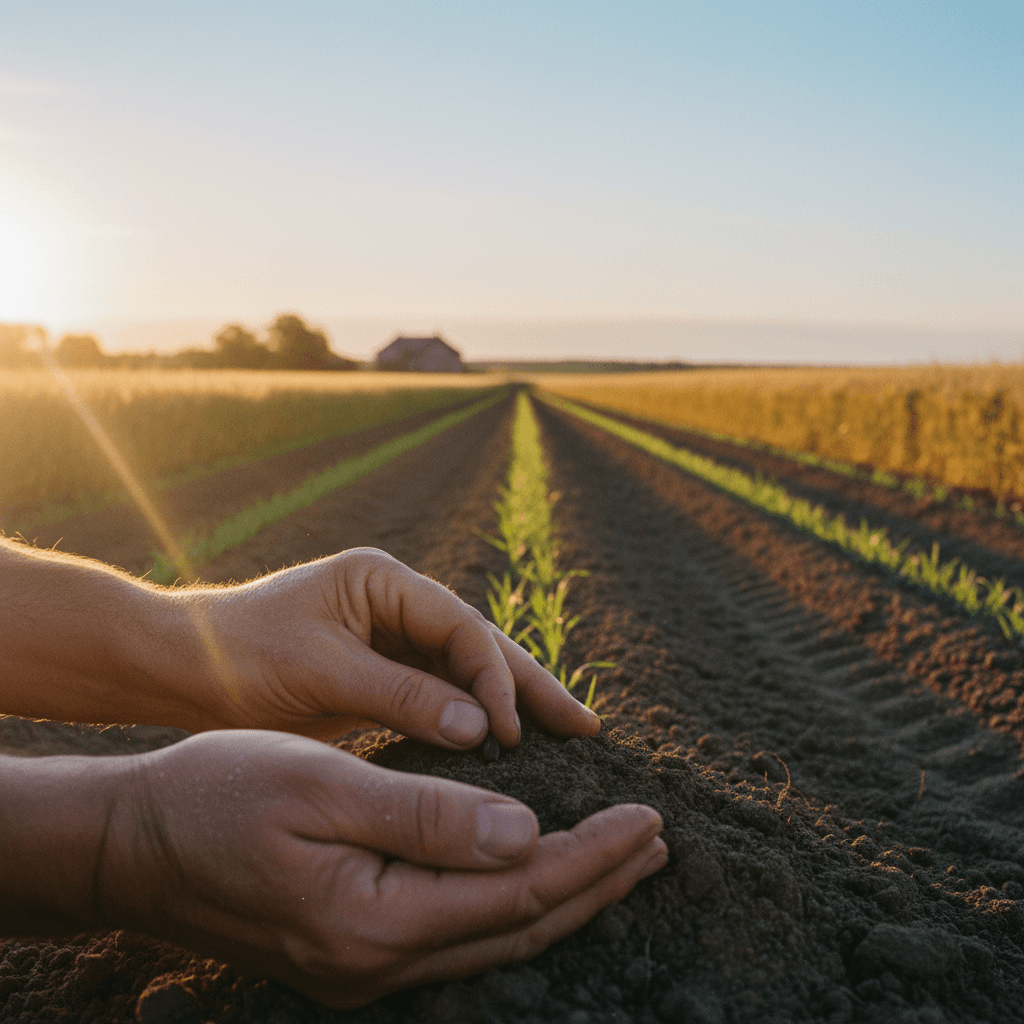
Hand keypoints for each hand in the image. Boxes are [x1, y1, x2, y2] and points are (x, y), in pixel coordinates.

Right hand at [105, 731, 667, 1008]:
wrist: (136, 842)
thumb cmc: (221, 794)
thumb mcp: (323, 787)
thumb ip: (426, 814)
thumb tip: (526, 834)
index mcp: (375, 919)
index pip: (519, 889)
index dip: (592, 854)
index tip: (648, 816)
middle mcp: (377, 962)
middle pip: (518, 924)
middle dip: (597, 882)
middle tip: (656, 841)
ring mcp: (363, 967)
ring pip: (493, 937)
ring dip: (563, 896)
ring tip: (617, 862)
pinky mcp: (351, 952)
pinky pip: (458, 934)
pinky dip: (511, 903)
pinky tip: (532, 878)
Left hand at [180, 547, 597, 747]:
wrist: (182, 668)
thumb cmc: (241, 656)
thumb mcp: (322, 671)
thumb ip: (402, 696)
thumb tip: (483, 730)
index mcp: (383, 581)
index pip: (460, 626)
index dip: (492, 677)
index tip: (510, 731)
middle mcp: (396, 603)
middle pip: (478, 645)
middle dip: (530, 685)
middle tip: (587, 725)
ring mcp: (391, 638)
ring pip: (465, 674)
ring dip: (510, 706)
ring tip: (567, 735)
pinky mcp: (382, 674)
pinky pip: (439, 699)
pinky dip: (471, 724)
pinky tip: (505, 748)